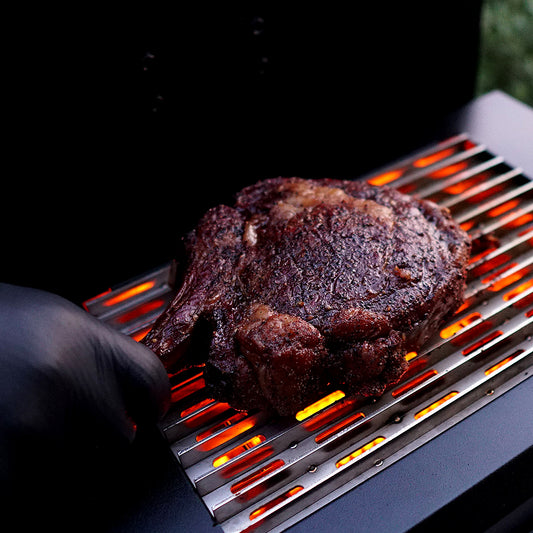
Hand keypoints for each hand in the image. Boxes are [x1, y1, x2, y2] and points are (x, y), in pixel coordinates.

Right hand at [0, 283, 169, 485]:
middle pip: (120, 435)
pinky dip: (27, 472)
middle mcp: (65, 376)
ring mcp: (32, 422)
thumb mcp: (50, 320)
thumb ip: (93, 352)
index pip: (152, 381)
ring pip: (79, 467)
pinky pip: (35, 487)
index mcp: (81, 337)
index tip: (145, 411)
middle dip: (99, 434)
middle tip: (68, 420)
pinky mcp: (2, 459)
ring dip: (59, 455)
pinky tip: (11, 438)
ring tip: (23, 419)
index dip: (151, 402)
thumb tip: (124, 386)